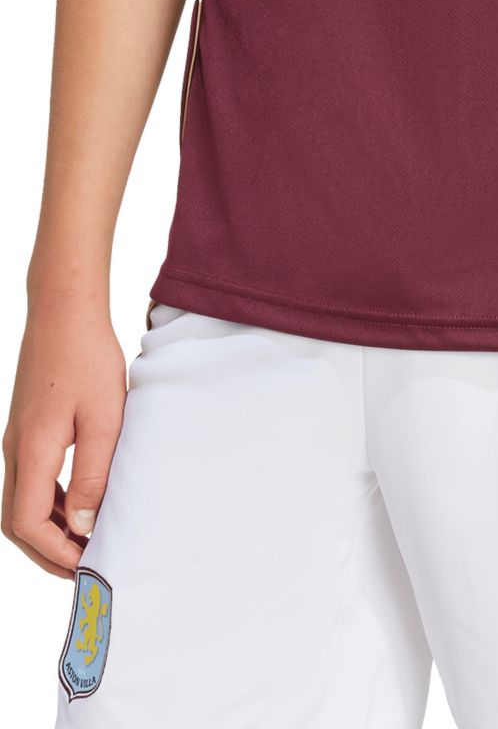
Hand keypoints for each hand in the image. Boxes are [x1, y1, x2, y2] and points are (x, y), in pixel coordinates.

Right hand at [2, 291, 126, 577]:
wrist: (64, 310)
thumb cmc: (87, 357)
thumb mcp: (102, 418)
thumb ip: (92, 474)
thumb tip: (82, 527)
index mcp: (32, 450)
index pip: (27, 524)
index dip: (55, 553)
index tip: (89, 564)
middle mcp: (15, 449)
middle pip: (15, 522)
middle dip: (46, 552)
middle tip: (83, 568)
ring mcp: (17, 439)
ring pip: (19, 503)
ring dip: (46, 530)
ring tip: (83, 544)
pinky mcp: (26, 429)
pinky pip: (28, 480)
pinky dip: (47, 504)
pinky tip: (75, 505)